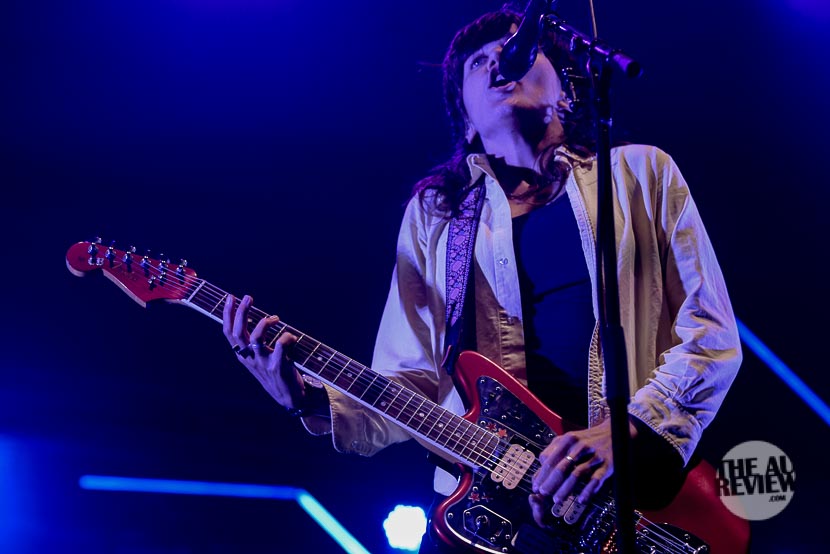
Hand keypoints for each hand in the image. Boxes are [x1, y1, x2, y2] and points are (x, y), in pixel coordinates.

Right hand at [222, 294, 303, 408]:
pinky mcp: (277, 366)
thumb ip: (254, 341)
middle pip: (238, 332)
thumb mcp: (258, 358)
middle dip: (241, 312)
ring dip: (264, 322)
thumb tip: (256, 316)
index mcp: (242, 355)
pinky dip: (286, 337)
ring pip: (255, 338)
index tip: (231, 297)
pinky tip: (292, 337)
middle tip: (248, 297)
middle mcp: (249, 358)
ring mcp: (262, 363)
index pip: (228, 332)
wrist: (288, 396)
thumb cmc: (274, 371)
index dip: (227, 314)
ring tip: (275, 318)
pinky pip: (280, 346)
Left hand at [529, 417, 636, 526]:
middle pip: (562, 467)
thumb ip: (552, 453)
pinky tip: (581, 499)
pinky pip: (596, 479)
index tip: (536, 487)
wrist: (612, 432)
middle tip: (544, 494)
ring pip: (577, 474)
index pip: (551, 459)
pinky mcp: (607, 464)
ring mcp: (594, 455)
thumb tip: (539, 472)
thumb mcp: (568, 440)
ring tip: (557, 499)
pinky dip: (588, 490)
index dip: (542, 475)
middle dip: (551, 483)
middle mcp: (580, 446)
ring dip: (565, 489)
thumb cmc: (586, 440)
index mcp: (568, 440)